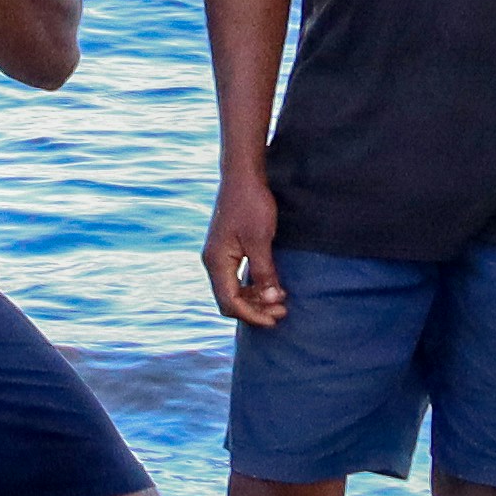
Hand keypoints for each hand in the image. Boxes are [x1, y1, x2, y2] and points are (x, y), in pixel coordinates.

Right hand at [203, 160, 287, 328]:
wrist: (243, 176)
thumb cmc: (251, 203)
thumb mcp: (260, 239)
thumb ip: (264, 271)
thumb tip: (271, 299)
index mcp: (217, 261)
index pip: (230, 301)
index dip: (252, 315)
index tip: (274, 319)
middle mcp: (214, 262)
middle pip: (229, 300)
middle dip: (255, 310)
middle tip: (282, 312)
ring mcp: (219, 257)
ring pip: (233, 291)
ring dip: (255, 300)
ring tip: (281, 301)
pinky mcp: (228, 251)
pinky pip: (237, 278)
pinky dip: (253, 287)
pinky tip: (272, 287)